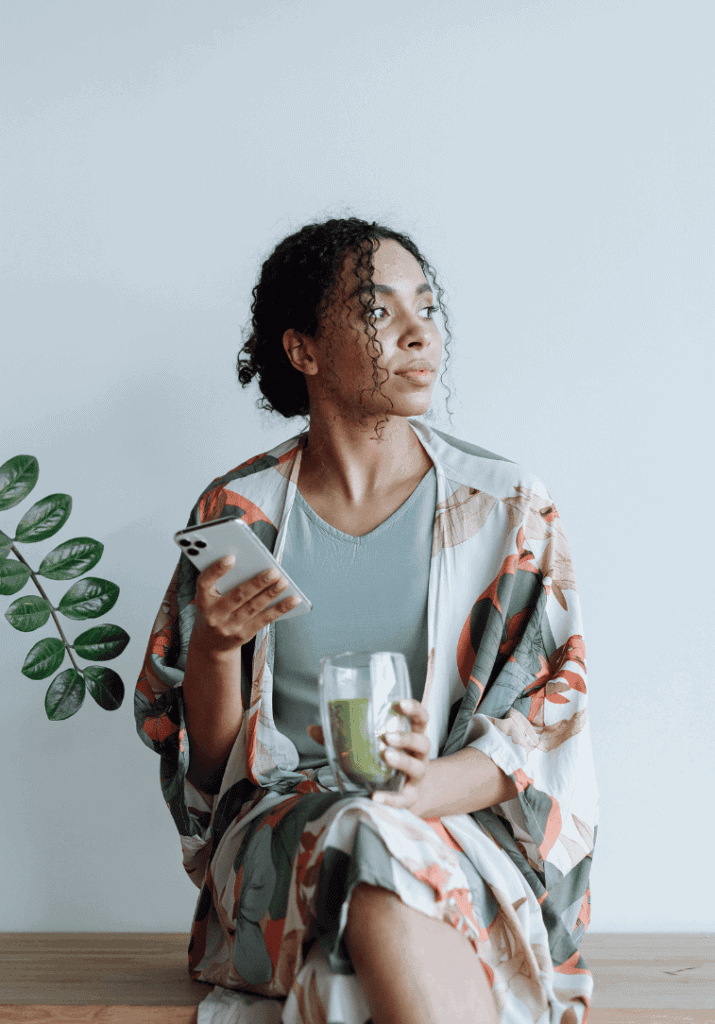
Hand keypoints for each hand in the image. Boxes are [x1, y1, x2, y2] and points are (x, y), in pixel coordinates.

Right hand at [191, 556, 298, 655]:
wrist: (210, 645)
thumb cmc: (213, 611)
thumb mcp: (210, 597)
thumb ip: (224, 581)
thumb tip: (254, 562)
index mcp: (203, 600)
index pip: (204, 582)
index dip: (216, 570)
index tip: (231, 557)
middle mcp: (214, 614)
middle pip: (237, 596)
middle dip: (257, 583)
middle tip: (273, 571)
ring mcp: (229, 627)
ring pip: (253, 607)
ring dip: (271, 593)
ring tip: (283, 581)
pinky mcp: (244, 635)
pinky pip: (265, 619)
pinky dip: (281, 608)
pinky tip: (293, 599)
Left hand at [307, 699, 430, 812]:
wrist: (403, 793)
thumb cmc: (385, 762)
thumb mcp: (371, 746)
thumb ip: (343, 737)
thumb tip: (312, 728)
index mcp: (411, 735)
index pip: (421, 718)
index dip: (413, 709)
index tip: (400, 703)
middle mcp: (419, 754)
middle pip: (422, 741)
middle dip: (406, 737)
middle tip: (387, 736)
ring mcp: (417, 777)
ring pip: (417, 767)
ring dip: (402, 760)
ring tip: (385, 755)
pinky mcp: (410, 798)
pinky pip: (402, 798)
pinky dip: (389, 798)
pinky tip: (375, 796)